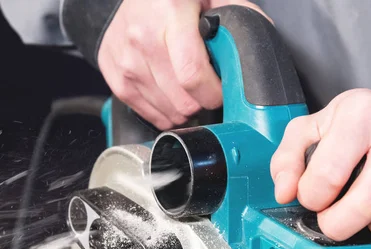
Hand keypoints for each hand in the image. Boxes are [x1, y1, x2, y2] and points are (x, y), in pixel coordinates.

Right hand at [98, 0, 267, 129]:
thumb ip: (236, 18)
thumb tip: (257, 50)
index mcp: (170, 14)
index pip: (192, 75)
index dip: (213, 94)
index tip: (222, 92)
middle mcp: (142, 37)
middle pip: (180, 100)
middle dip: (202, 103)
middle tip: (207, 91)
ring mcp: (124, 58)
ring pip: (165, 110)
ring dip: (183, 110)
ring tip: (188, 92)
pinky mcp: (113, 73)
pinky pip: (144, 111)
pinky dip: (162, 112)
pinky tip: (170, 97)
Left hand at [270, 89, 370, 247]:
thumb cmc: (360, 127)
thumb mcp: (315, 128)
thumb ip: (288, 158)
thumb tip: (285, 192)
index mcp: (362, 111)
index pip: (327, 175)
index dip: (311, 198)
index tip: (314, 198)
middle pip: (366, 204)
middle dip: (338, 225)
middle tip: (333, 220)